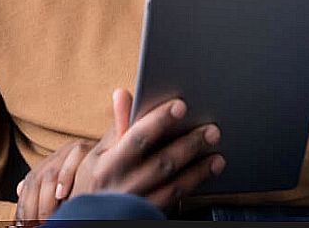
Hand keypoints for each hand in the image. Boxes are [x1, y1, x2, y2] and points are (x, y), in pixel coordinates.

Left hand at [15, 139, 94, 225]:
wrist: (124, 152)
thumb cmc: (99, 176)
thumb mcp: (70, 182)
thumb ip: (46, 185)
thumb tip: (18, 188)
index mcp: (54, 161)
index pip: (30, 183)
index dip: (24, 205)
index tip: (24, 225)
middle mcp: (61, 153)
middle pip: (36, 180)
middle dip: (33, 207)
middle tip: (37, 226)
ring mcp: (75, 150)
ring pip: (50, 174)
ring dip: (46, 200)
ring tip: (47, 220)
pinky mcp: (89, 148)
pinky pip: (74, 159)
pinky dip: (66, 176)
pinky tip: (62, 195)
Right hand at [70, 89, 224, 210]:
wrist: (90, 220)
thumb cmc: (95, 182)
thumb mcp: (97, 154)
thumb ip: (117, 126)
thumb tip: (124, 94)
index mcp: (107, 164)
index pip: (136, 137)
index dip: (158, 120)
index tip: (180, 105)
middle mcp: (123, 185)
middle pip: (162, 162)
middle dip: (188, 144)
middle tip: (212, 130)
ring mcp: (138, 204)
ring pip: (174, 186)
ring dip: (198, 170)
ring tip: (217, 155)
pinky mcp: (149, 216)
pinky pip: (175, 201)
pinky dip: (192, 186)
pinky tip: (205, 174)